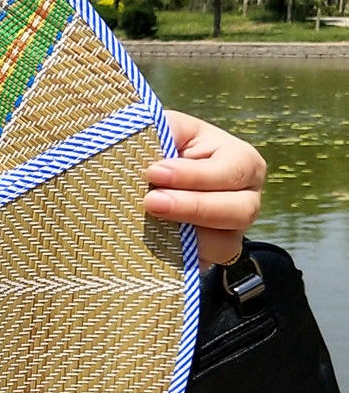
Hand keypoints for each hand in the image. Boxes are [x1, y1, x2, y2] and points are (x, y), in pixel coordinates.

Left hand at [143, 110, 265, 268]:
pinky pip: (204, 264)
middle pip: (239, 211)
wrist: (148, 181)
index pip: (230, 171)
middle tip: (151, 201)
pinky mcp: (210, 255)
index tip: (153, 172)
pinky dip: (181, 255)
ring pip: (225, 244)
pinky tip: (155, 241)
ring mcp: (231, 231)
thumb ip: (162, 129)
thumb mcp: (166, 128)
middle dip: (193, 207)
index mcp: (240, 161)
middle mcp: (245, 198)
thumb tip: (151, 135)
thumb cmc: (163, 146)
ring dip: (187, 235)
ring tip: (151, 222)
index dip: (192, 174)